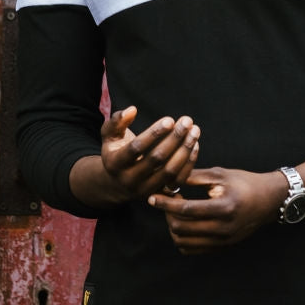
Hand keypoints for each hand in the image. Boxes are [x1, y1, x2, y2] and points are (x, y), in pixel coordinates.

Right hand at [71, 105, 199, 208]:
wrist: (116, 184)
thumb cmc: (115, 153)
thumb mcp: (109, 137)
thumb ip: (116, 121)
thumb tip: (132, 110)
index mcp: (115, 163)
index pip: (137, 147)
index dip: (154, 133)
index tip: (170, 120)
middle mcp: (130, 179)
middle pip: (157, 159)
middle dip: (174, 138)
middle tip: (187, 121)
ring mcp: (146, 189)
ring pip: (170, 171)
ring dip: (185, 150)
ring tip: (194, 131)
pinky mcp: (160, 194)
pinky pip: (178, 180)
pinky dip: (189, 162)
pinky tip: (195, 144)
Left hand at [148, 167, 286, 254]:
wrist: (269, 200)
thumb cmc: (244, 182)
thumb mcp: (220, 174)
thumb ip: (194, 177)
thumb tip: (168, 178)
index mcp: (224, 208)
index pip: (186, 210)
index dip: (165, 204)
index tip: (152, 197)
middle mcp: (223, 228)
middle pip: (181, 229)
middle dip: (167, 215)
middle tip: (166, 202)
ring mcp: (223, 241)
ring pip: (184, 242)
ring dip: (173, 228)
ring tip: (175, 212)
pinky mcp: (222, 247)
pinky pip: (193, 249)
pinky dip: (183, 238)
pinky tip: (185, 223)